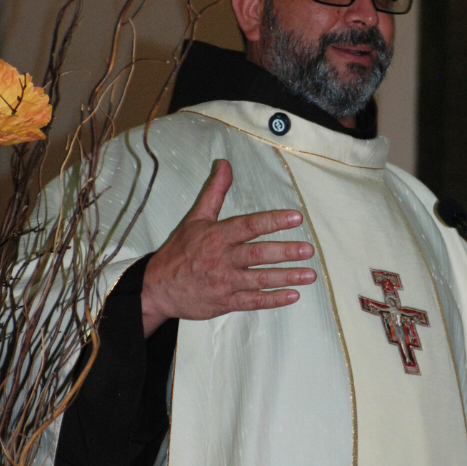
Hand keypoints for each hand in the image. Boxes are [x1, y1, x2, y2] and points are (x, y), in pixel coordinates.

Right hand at [139, 159, 315, 334]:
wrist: (157, 288)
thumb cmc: (179, 252)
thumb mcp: (195, 218)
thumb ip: (215, 192)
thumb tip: (225, 163)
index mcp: (216, 236)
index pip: (248, 226)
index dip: (273, 221)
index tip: (296, 217)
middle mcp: (222, 259)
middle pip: (256, 254)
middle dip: (284, 252)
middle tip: (308, 250)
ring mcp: (224, 283)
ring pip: (258, 280)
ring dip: (285, 278)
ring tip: (309, 275)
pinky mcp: (225, 302)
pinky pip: (252, 302)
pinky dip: (272, 300)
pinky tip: (293, 296)